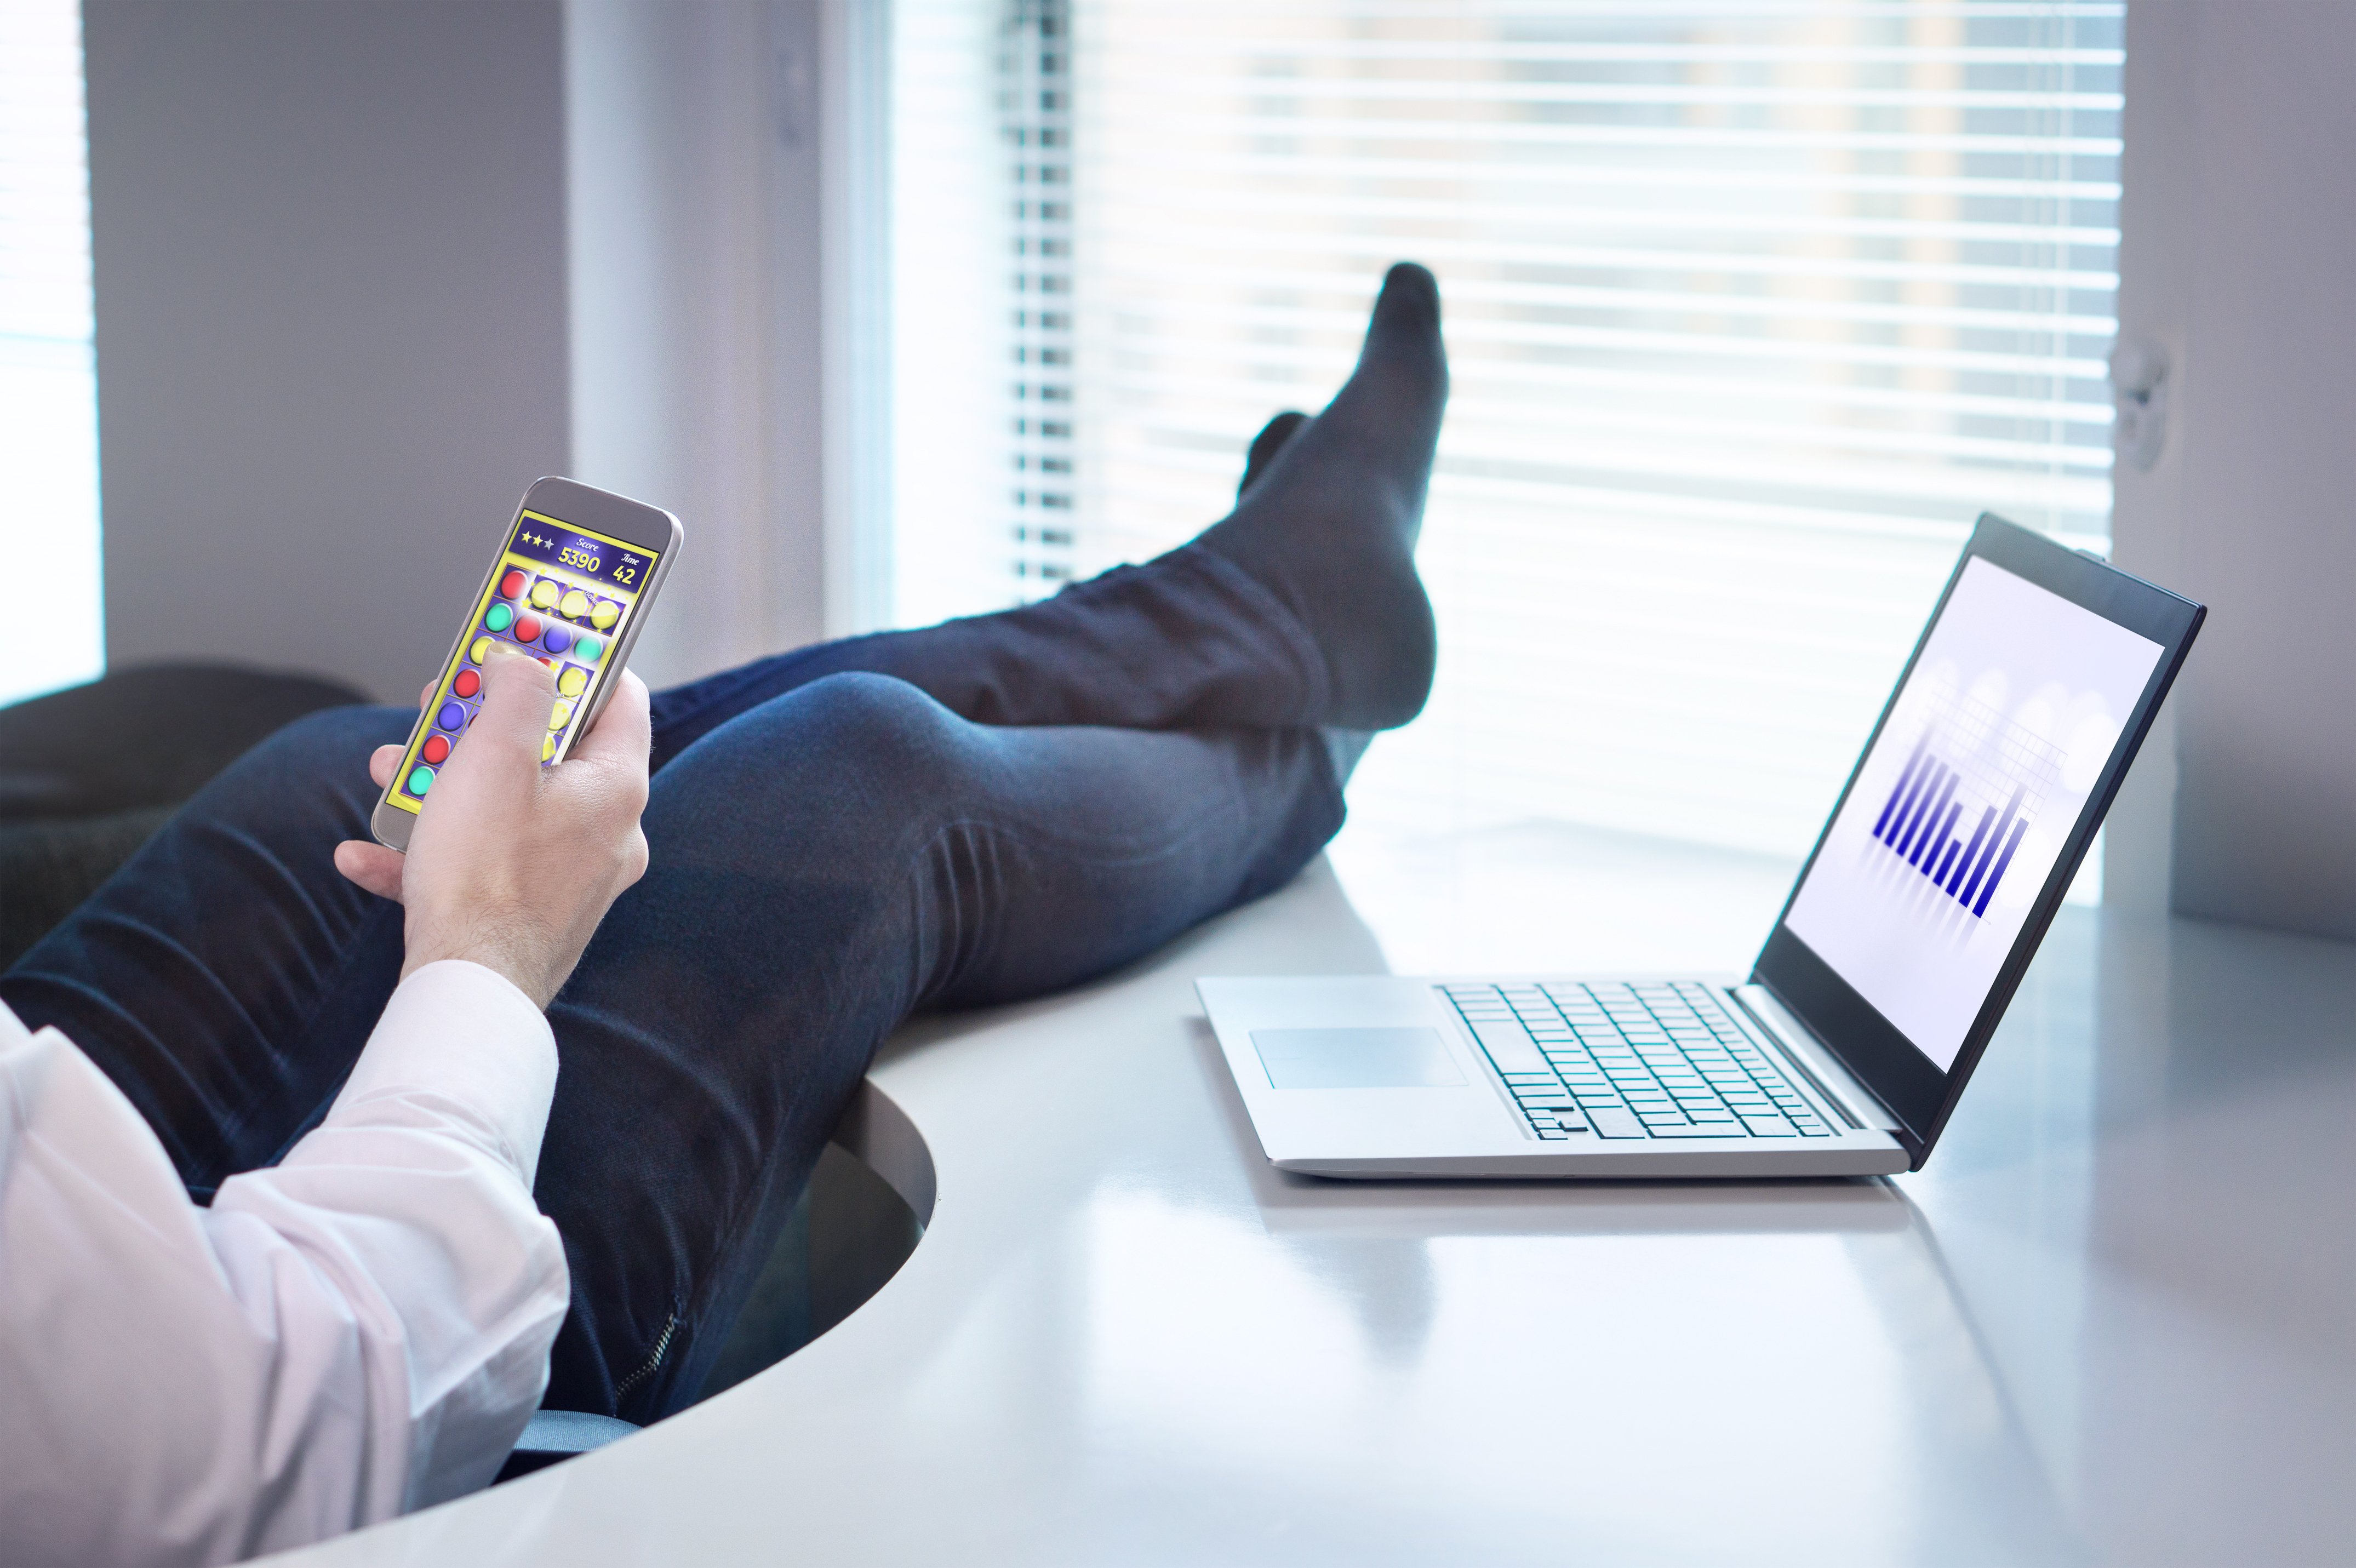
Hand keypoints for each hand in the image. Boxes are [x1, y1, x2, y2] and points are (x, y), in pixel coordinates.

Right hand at [335, 647, 651, 1008]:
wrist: (466, 987)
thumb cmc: (485, 872)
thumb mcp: (496, 754)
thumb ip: (517, 691)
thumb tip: (521, 661)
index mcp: (617, 788)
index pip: (619, 697)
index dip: (573, 661)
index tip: (526, 645)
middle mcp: (609, 834)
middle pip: (550, 752)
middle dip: (479, 727)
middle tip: (436, 712)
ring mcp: (574, 879)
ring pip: (506, 808)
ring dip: (441, 787)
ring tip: (390, 778)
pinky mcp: (535, 916)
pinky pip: (482, 865)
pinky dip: (429, 852)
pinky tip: (366, 855)